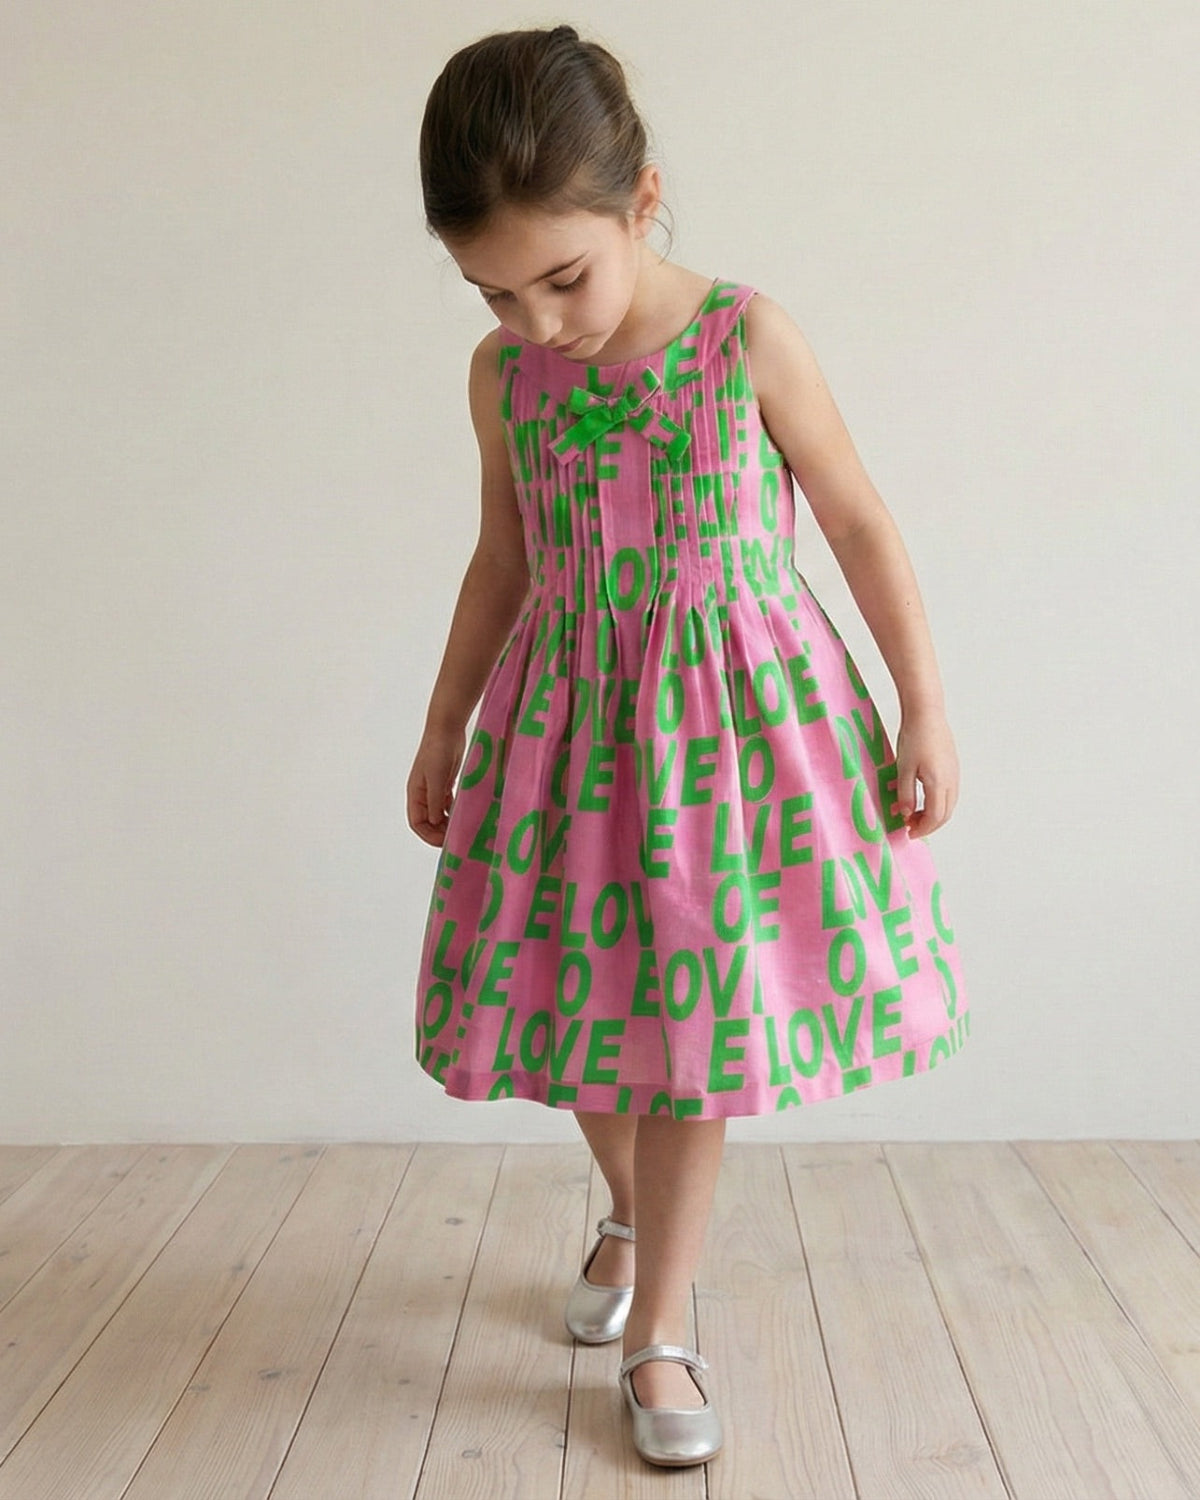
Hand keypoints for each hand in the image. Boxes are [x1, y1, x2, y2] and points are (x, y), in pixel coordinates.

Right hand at [406, 724, 466, 846]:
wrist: (447, 729)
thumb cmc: (438, 751)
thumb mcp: (436, 778)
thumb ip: (435, 802)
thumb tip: (435, 823)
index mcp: (415, 794)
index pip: (417, 823)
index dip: (428, 835)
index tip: (445, 842)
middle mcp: (422, 794)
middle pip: (428, 821)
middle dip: (440, 832)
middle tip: (458, 838)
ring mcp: (434, 788)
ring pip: (439, 814)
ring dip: (448, 823)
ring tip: (463, 829)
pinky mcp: (445, 782)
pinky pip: (448, 804)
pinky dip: (454, 811)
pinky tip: (465, 815)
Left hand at [894, 710, 958, 838]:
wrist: (927, 714)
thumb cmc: (914, 738)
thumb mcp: (903, 769)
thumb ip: (905, 794)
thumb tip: (906, 815)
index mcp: (939, 783)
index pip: (935, 817)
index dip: (922, 829)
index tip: (908, 833)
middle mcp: (951, 781)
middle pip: (945, 814)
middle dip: (929, 825)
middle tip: (910, 827)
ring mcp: (955, 774)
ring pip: (949, 805)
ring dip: (934, 815)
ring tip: (914, 815)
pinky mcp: (953, 767)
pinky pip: (950, 794)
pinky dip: (938, 803)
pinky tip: (923, 799)